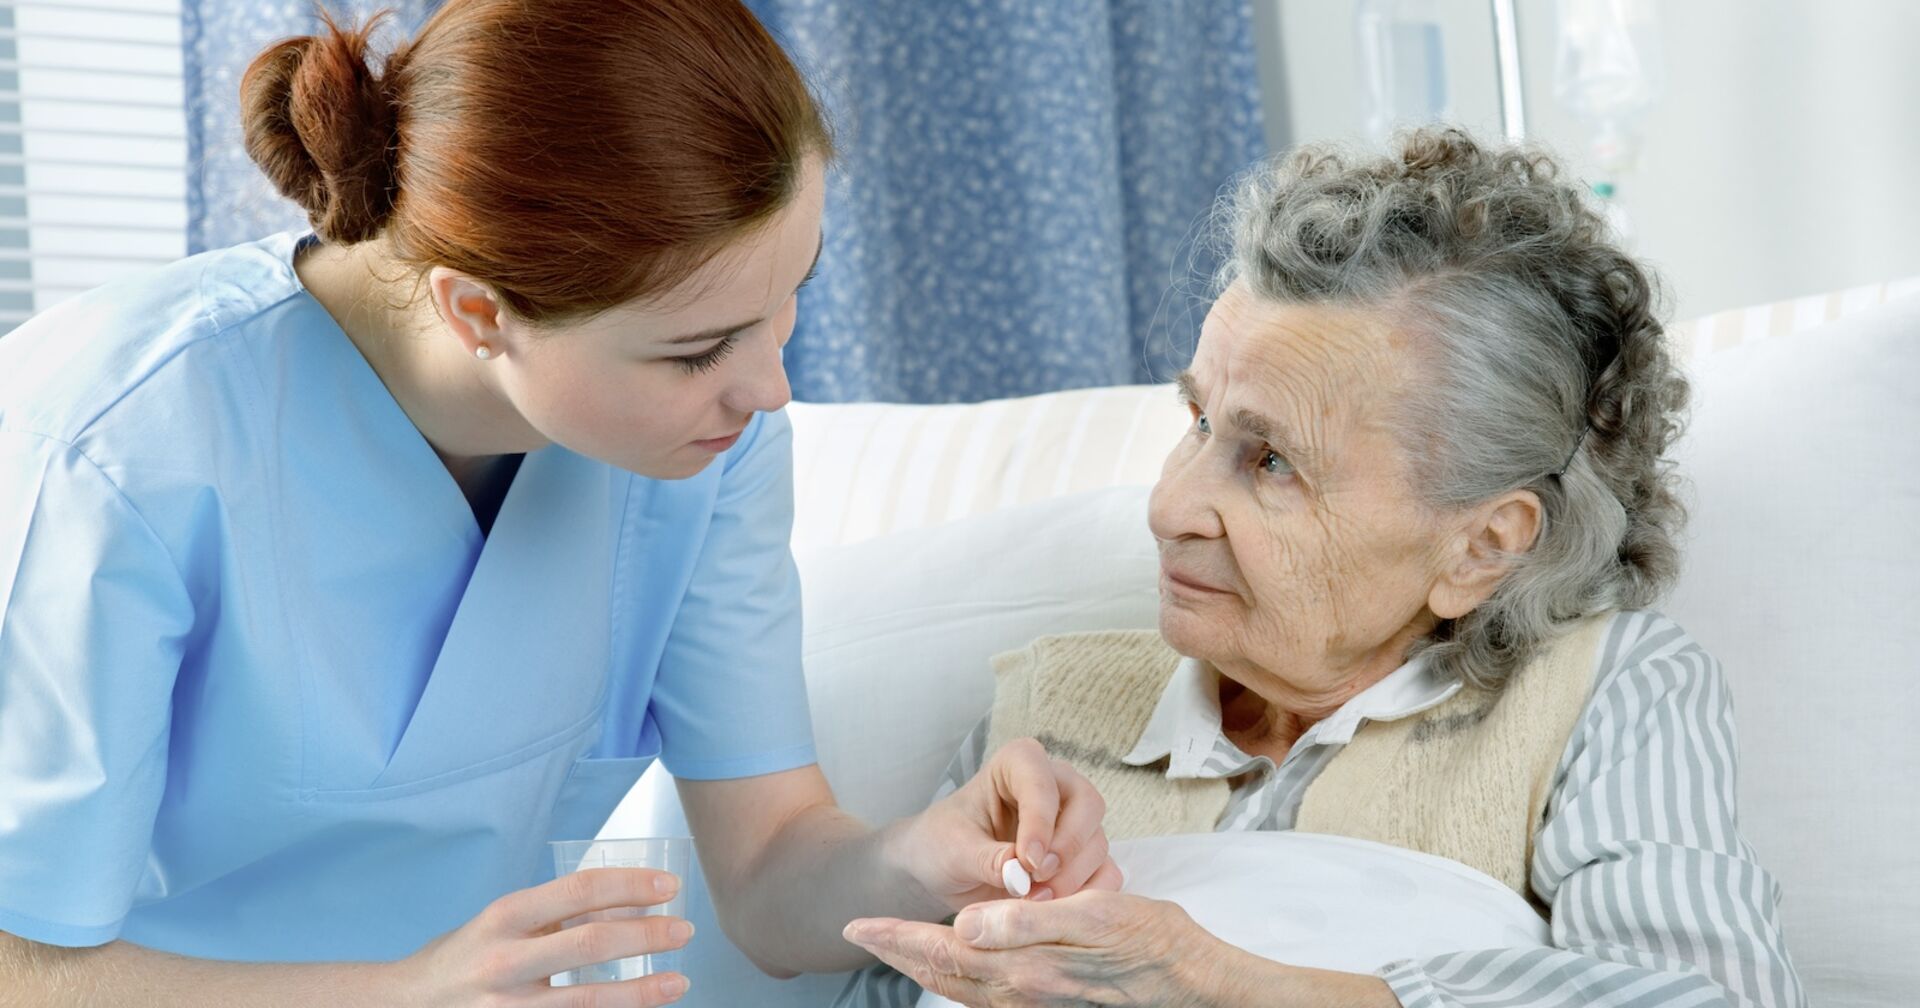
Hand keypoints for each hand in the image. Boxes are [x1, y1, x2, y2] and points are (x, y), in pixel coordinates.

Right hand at [390, 867, 693, 1006]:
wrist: (403, 1006)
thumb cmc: (461, 959)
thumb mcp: (498, 924)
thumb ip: (551, 916)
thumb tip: (626, 907)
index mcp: (503, 917)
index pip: (579, 890)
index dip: (630, 886)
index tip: (668, 888)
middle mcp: (504, 960)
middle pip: (592, 943)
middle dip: (648, 937)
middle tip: (684, 930)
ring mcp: (508, 1007)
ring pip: (590, 999)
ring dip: (643, 990)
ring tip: (679, 981)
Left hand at [843, 890, 1222, 1006]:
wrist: (1198, 989)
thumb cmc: (1156, 946)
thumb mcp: (1094, 917)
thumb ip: (1025, 922)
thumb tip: (966, 922)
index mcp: (1025, 969)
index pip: (943, 950)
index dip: (897, 938)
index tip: (857, 927)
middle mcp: (1022, 996)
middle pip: (943, 976)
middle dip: (901, 954)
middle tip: (862, 935)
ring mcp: (1036, 1007)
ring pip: (962, 989)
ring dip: (927, 966)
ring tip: (901, 946)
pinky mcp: (1051, 1007)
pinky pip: (989, 996)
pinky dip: (961, 979)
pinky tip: (964, 965)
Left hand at [894, 738, 1122, 912]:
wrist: (943, 869)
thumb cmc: (943, 843)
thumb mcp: (953, 849)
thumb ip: (986, 858)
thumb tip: (1019, 873)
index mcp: (1018, 764)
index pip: (1042, 779)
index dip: (1040, 820)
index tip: (1027, 860)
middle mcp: (1055, 786)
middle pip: (1088, 804)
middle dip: (1067, 846)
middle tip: (1037, 880)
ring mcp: (1073, 822)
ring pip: (1098, 841)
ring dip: (1072, 877)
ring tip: (1033, 902)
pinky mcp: (1082, 858)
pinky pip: (1105, 873)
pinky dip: (1087, 896)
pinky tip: (1054, 912)